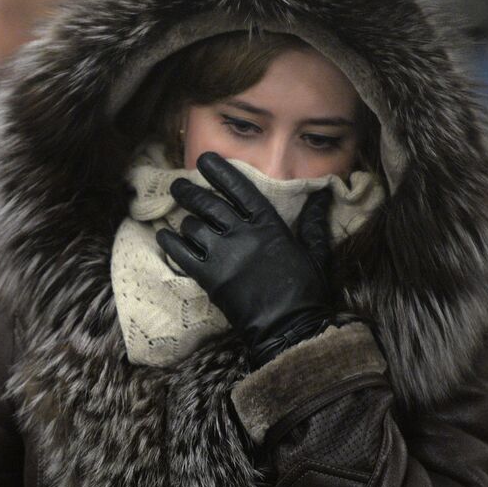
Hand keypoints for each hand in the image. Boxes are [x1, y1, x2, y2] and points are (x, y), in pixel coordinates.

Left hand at [156, 151, 335, 368]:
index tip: (204, 159)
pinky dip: (171, 242)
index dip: (220, 171)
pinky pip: (182, 253)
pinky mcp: (210, 278)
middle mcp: (243, 234)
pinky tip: (164, 235)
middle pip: (208, 204)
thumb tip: (323, 194)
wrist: (290, 327)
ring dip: (186, 221)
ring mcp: (224, 255)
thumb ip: (315, 221)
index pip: (239, 189)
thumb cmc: (306, 291)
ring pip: (193, 226)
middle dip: (190, 191)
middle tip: (178, 185)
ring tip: (182, 220)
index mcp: (269, 225)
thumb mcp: (316, 251)